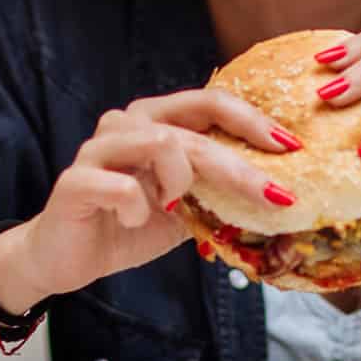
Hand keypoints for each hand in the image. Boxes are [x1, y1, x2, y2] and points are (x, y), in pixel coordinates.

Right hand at [0, 89, 297, 310]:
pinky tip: (136, 221)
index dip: (252, 121)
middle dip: (241, 164)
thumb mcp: (186, 209)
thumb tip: (279, 193)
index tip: (292, 148)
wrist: (69, 257)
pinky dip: (140, 208)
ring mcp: (98, 149)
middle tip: (277, 195)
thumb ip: (217, 191)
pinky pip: (121, 186)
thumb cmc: (129, 225)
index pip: (211, 103)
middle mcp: (128, 123)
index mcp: (157, 121)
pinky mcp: (75, 181)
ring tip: (176, 206)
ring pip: (161, 143)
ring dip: (183, 181)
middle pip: (194, 127)